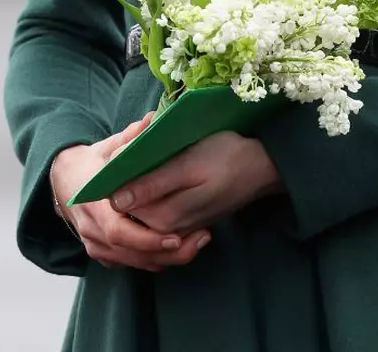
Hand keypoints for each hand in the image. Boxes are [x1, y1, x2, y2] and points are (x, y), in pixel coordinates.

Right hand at [50, 116, 211, 271]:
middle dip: (165, 252)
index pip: (119, 231)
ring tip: (198, 244)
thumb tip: (153, 120)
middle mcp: (92, 230)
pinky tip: (181, 250)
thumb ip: (130, 137)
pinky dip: (155, 261)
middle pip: (130, 253)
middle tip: (198, 241)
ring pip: (133, 263)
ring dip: (166, 259)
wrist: (66, 182)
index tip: (175, 236)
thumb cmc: (94, 163)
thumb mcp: (109, 146)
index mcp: (93, 205)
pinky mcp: (104, 254)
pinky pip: (131, 264)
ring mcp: (96, 245)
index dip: (147, 238)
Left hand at [110, 131, 282, 236]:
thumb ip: (153, 184)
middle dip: (127, 181)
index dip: (117, 175)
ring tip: (155, 157)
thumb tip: (116, 200)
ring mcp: (179, 227)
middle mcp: (168, 229)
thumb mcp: (188, 164)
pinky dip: (153, 194)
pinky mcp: (188, 221)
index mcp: (165, 217)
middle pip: (130, 209)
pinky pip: (158, 212)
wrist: (262, 167)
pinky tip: (164, 172)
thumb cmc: (226, 157)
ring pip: (143, 210)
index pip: (121, 203)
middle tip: (139, 147)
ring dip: (140, 186)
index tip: (124, 147)